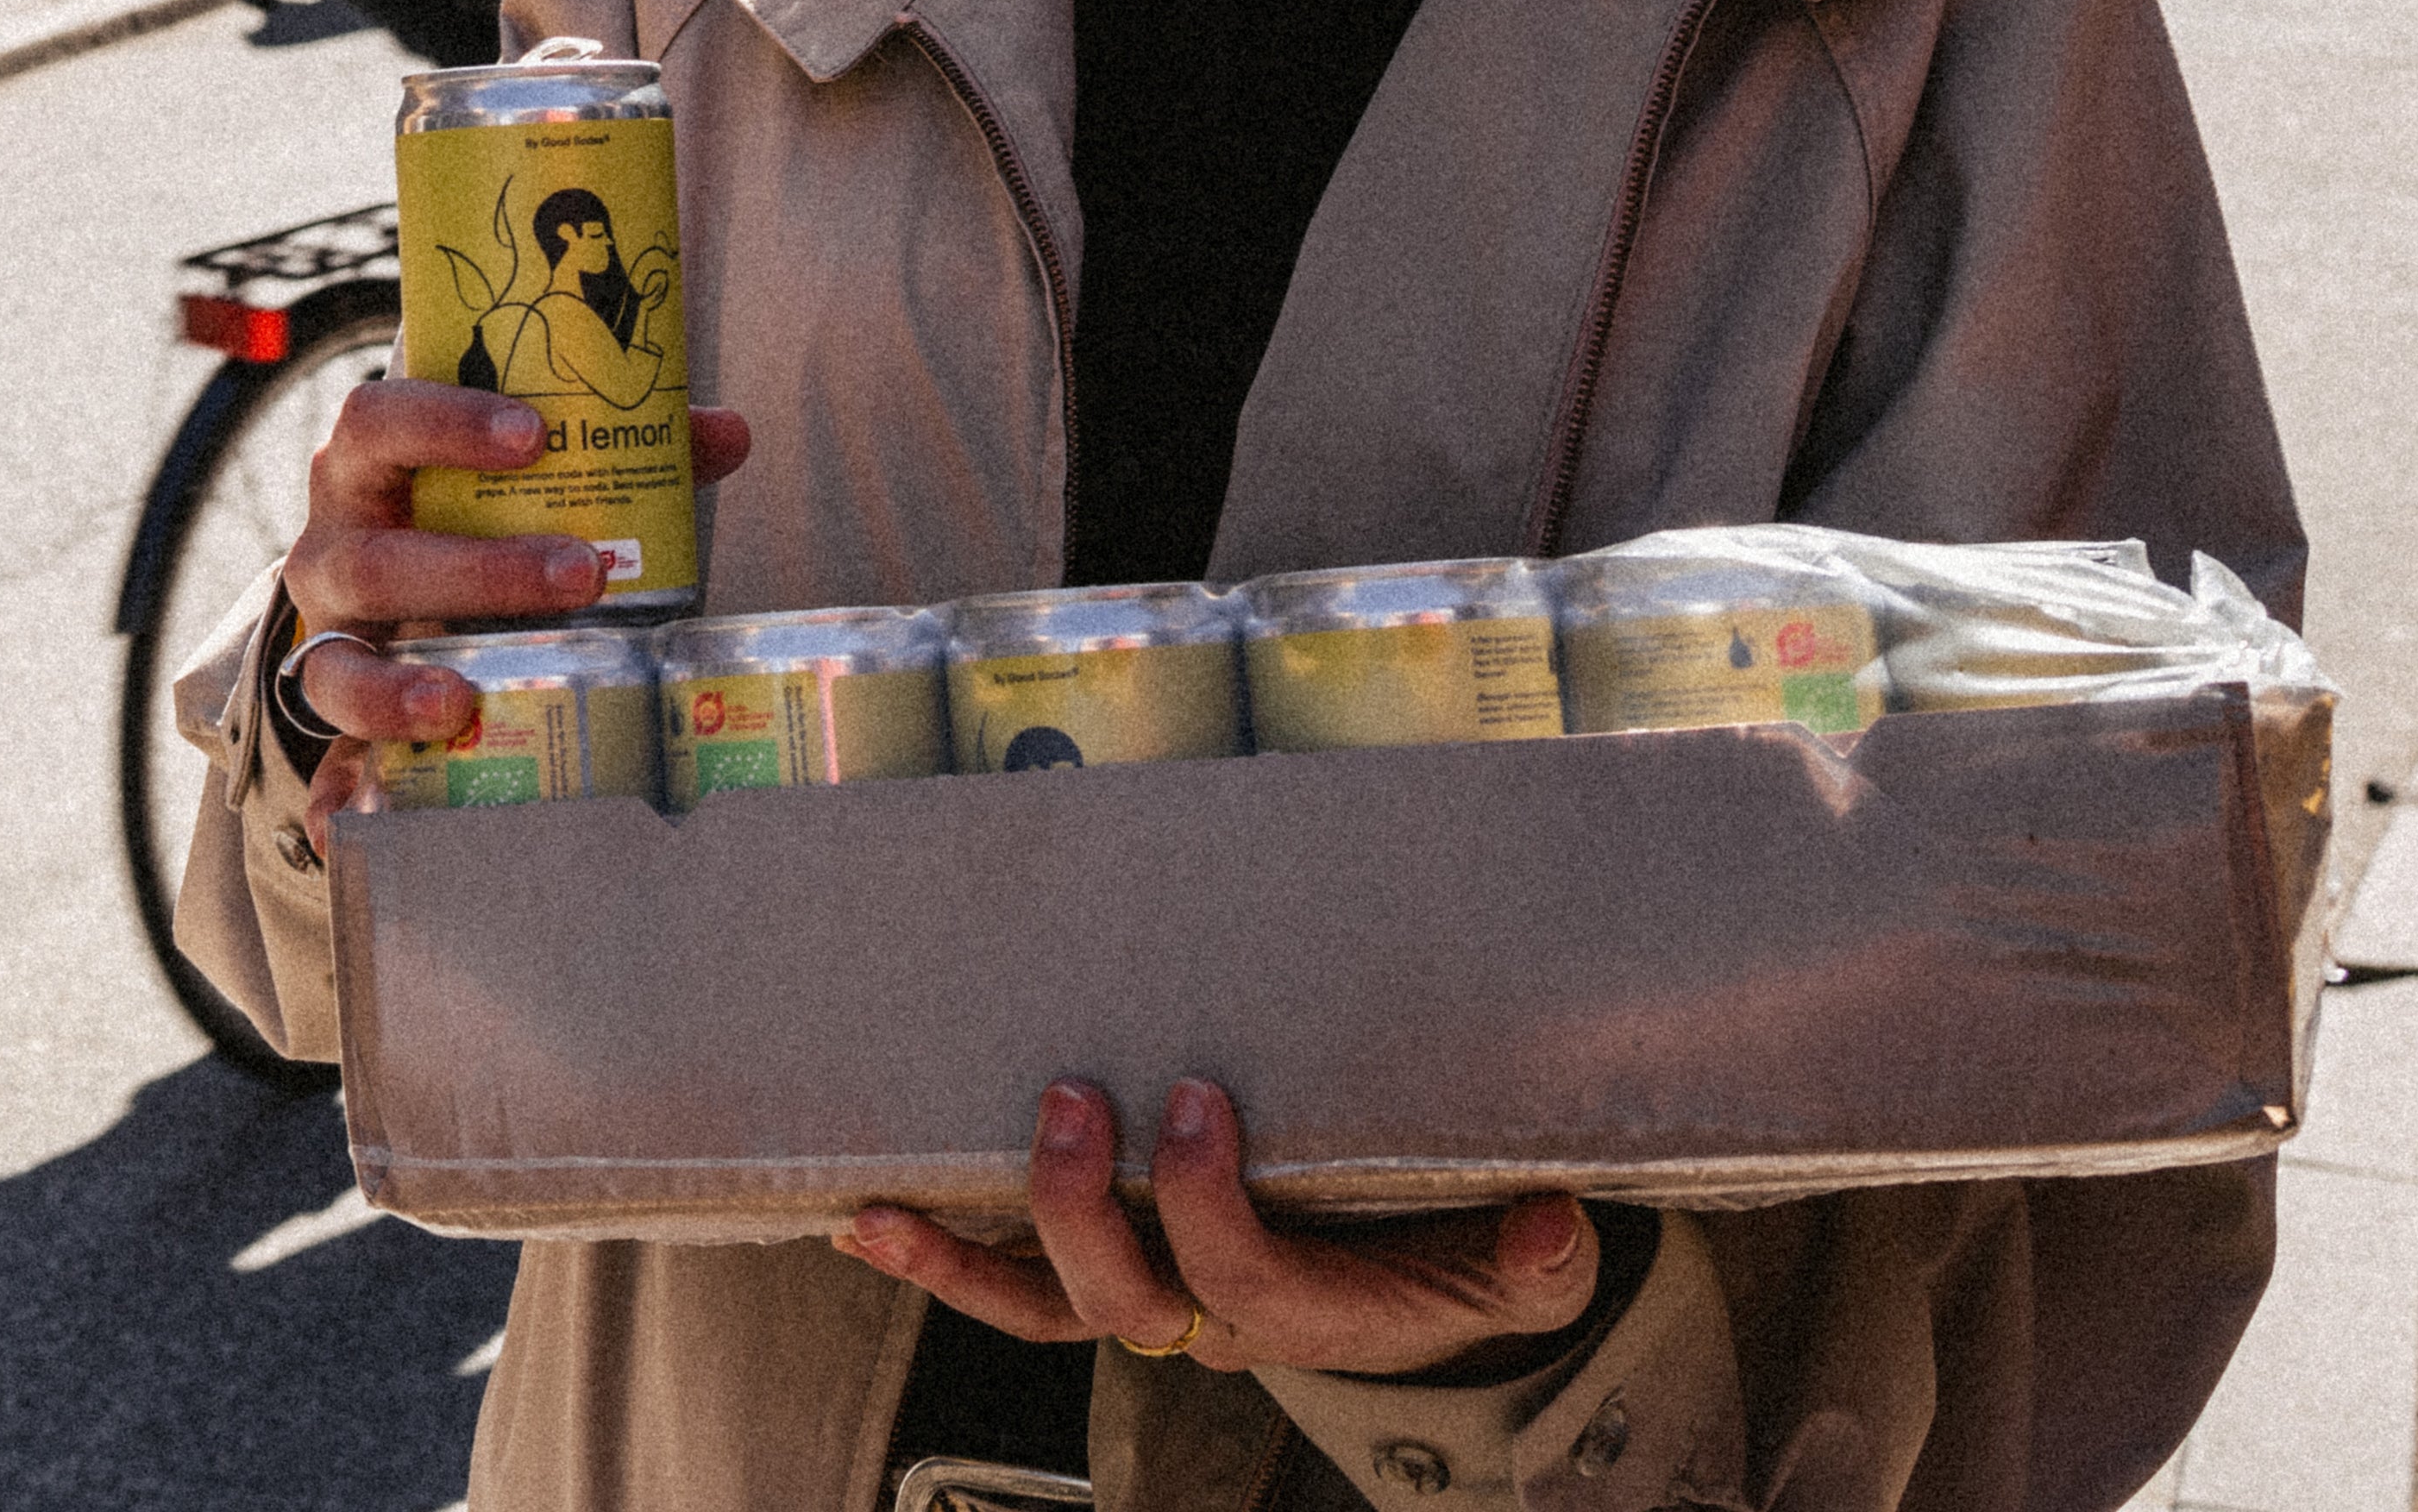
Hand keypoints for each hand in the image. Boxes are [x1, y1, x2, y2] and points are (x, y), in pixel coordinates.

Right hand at [276, 378, 752, 855]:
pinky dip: (343, 788)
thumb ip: (612, 454)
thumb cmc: (462, 519)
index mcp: (370, 467)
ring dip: (403, 686)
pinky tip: (353, 819)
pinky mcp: (338, 703)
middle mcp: (333, 545)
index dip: (447, 423)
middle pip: (373, 555)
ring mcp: (329, 631)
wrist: (381, 594)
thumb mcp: (517, 480)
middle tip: (581, 574)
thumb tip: (728, 433)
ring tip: (464, 699)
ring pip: (340, 660)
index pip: (380, 419)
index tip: (535, 435)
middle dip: (477, 569)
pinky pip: (328, 750)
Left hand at [841, 1079, 1601, 1381]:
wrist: (1431, 1303)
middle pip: (1124, 1299)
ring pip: (1042, 1310)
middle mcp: (1217, 1321)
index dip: (1203, 1201)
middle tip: (1070, 1098)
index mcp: (1312, 1310)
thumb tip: (1552, 1221)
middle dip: (1080, 1208)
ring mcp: (1157, 1305)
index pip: (1241, 1275)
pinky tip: (865, 1224)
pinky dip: (940, 1258)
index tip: (1190, 1096)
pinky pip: (1015, 1288)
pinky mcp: (1114, 1279)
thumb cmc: (1462, 1262)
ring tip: (878, 1215)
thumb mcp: (1521, 1269)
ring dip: (956, 1264)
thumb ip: (1534, 1256)